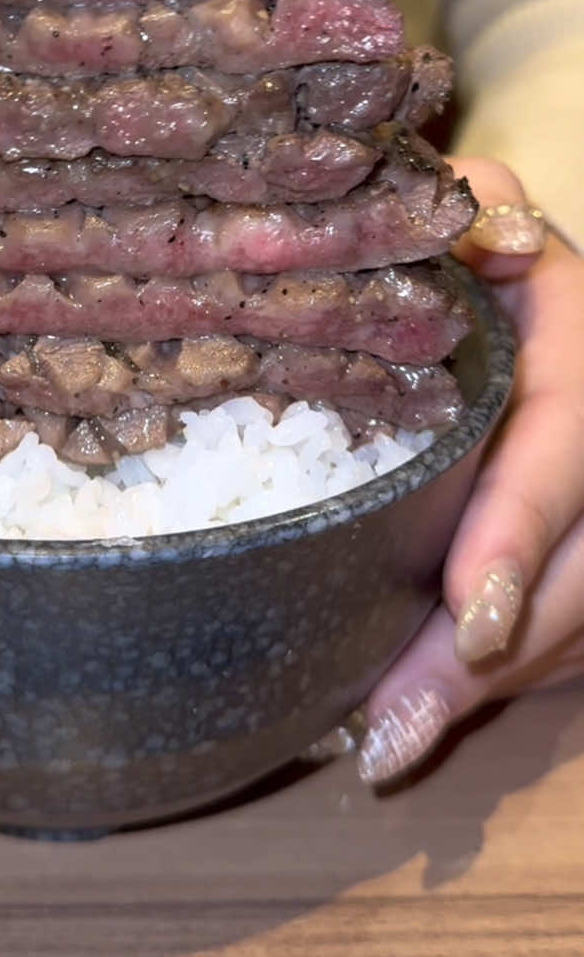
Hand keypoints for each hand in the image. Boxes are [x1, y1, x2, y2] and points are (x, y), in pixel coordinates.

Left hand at [356, 156, 583, 785]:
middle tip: (392, 731)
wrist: (562, 325)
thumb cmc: (505, 267)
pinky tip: (424, 716)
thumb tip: (476, 227)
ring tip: (391, 742)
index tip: (468, 616)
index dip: (520, 534)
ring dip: (493, 688)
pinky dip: (508, 678)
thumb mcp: (500, 222)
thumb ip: (479, 214)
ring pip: (578, 621)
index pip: (568, 451)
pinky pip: (568, 636)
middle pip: (579, 573)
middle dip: (492, 658)